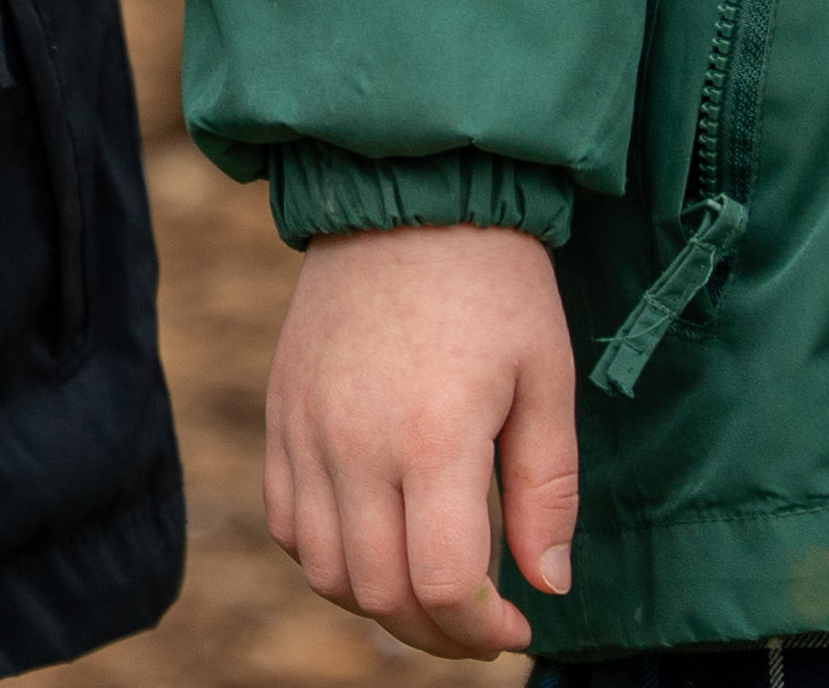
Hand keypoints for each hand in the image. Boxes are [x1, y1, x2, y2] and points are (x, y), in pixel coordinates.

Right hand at [265, 221, 577, 660]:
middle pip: (380, 593)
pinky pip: (285, 522)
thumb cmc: (494, 285)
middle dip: (438, 634)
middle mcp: (355, 444)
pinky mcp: (281, 413)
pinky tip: (375, 543)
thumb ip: (546, 492)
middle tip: (481, 626)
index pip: (442, 583)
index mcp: (432, 437)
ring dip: (379, 603)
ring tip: (429, 591)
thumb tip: (547, 586)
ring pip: (324, 570)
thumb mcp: (546, 380)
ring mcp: (306, 430)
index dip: (482, 631)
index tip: (517, 628)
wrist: (406, 194)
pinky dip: (326, 557)